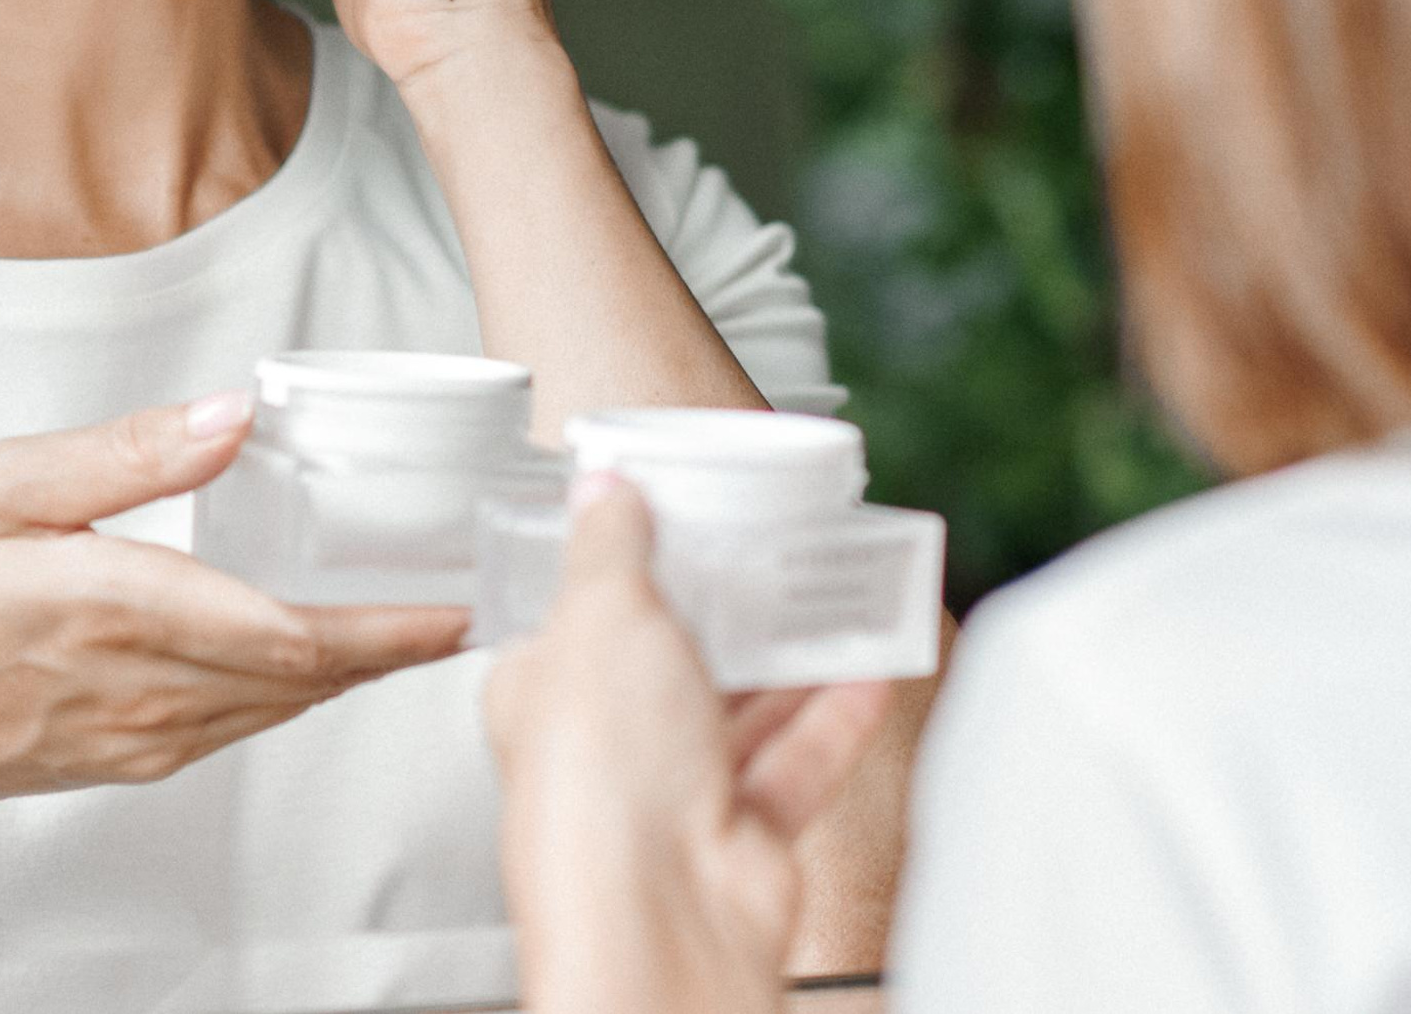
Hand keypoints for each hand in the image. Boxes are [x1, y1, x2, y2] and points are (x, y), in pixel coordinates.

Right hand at [0, 392, 469, 823]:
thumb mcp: (0, 489)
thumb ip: (125, 453)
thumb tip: (230, 416)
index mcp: (117, 608)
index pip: (283, 630)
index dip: (383, 625)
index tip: (455, 598)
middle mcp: (148, 684)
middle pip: (309, 675)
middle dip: (402, 642)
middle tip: (483, 595)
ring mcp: (149, 732)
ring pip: (288, 705)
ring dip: (366, 667)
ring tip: (435, 616)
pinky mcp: (143, 755)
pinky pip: (249, 722)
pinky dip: (309, 687)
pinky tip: (337, 652)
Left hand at [484, 476, 893, 1013]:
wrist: (661, 919)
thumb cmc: (600, 781)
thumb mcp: (600, 617)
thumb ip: (609, 547)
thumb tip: (602, 491)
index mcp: (543, 689)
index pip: (576, 615)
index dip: (619, 565)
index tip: (669, 518)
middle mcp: (606, 748)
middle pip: (667, 663)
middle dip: (718, 611)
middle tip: (765, 549)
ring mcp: (676, 798)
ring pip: (740, 712)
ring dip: (788, 659)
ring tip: (830, 596)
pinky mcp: (744, 838)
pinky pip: (797, 764)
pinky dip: (834, 718)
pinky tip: (868, 672)